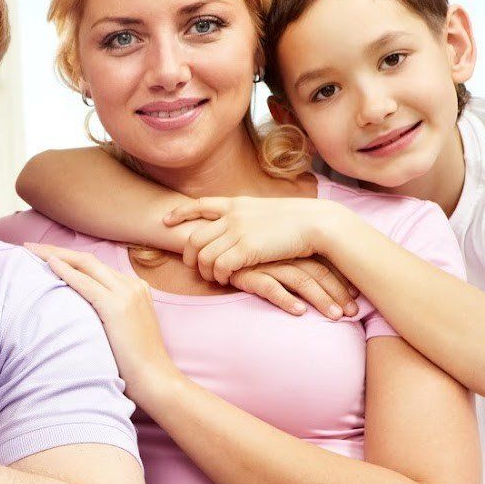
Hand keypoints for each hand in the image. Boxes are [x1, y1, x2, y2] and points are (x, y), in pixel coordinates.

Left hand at [25, 242, 181, 403]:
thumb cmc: (135, 363)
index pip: (95, 266)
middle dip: (56, 250)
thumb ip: (105, 314)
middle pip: (88, 259)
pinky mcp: (117, 306)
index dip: (68, 258)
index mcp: (134, 288)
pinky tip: (48, 264)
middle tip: (29, 247)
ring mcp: (127, 293)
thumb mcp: (121, 330)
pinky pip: (85, 283)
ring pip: (85, 264)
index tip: (44, 255)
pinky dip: (65, 271)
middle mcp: (132, 284)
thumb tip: (77, 312)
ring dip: (55, 255)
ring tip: (30, 251)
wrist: (155, 378)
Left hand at [165, 196, 337, 285]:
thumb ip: (247, 217)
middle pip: (194, 237)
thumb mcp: (266, 211)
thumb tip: (237, 226)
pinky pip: (219, 267)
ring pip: (203, 256)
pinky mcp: (246, 249)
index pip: (200, 205)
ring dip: (205, 271)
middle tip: (195, 267)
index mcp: (237, 204)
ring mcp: (238, 232)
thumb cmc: (298, 220)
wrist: (318, 223)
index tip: (166, 221)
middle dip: (189, 256)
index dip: (180, 213)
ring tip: (214, 278)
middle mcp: (232, 216)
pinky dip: (219, 276)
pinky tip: (226, 280)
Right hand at [232, 258, 358, 319]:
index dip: (341, 280)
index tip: (355, 297)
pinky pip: (271, 288)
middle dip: (338, 294)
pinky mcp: (249, 273)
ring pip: (301, 281)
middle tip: (352, 313)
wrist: (209, 240)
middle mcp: (284, 253)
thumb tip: (314, 280)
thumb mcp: (271, 255)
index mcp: (292, 246)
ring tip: (335, 317)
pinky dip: (287, 300)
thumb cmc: (244, 251)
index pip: (324, 262)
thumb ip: (291, 263)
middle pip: (318, 273)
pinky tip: (299, 312)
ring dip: (320, 300)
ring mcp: (267, 263)